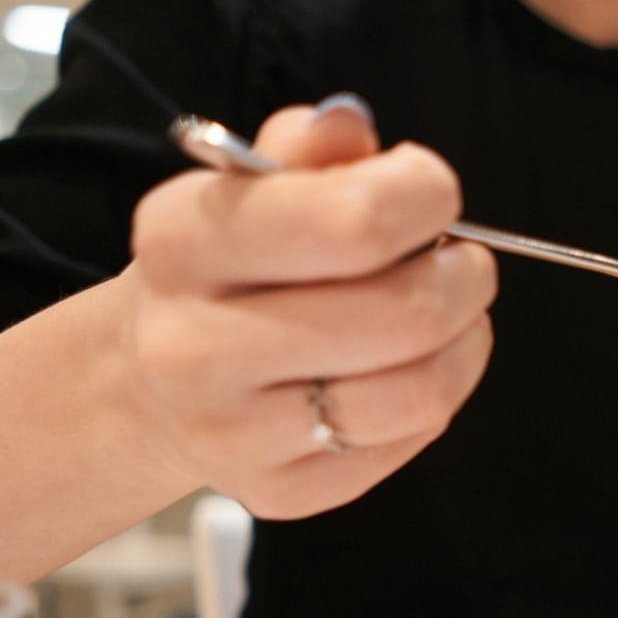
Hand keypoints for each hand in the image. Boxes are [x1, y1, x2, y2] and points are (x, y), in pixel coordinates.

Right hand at [119, 97, 496, 518]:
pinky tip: (411, 367)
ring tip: (451, 314)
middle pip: (404, 312)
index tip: (429, 190)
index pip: (356, 222)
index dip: (426, 195)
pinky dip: (437, 396)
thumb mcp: (250, 187)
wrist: (153, 377)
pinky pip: (410, 440)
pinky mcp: (280, 493)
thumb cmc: (231, 264)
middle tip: (461, 262)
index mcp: (182, 240)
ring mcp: (233, 432)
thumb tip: (350, 124)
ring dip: (465, 340)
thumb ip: (308, 150)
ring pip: (421, 389)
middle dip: (463, 275)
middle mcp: (193, 344)